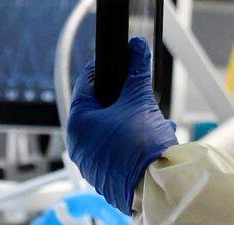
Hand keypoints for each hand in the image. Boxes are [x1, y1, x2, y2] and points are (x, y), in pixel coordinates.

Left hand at [67, 37, 177, 214]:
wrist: (154, 186)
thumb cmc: (140, 147)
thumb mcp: (140, 100)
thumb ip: (137, 71)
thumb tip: (137, 47)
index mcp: (78, 123)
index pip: (86, 83)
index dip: (103, 68)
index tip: (118, 60)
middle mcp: (79, 144)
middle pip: (100, 107)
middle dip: (124, 98)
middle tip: (140, 93)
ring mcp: (91, 162)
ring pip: (110, 128)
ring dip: (131, 119)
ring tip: (151, 119)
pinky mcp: (105, 174)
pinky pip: (117, 147)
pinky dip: (133, 139)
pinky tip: (152, 136)